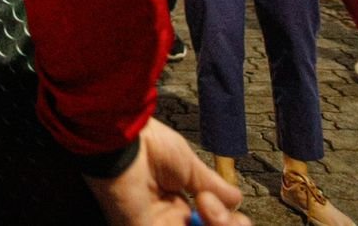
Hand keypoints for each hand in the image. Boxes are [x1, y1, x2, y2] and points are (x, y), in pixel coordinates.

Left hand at [85, 117, 247, 225]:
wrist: (123, 140)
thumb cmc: (147, 144)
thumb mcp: (189, 166)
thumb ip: (211, 186)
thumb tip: (235, 198)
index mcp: (174, 205)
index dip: (226, 221)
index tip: (220, 203)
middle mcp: (167, 221)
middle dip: (227, 225)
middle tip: (210, 203)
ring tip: (205, 203)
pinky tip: (205, 213)